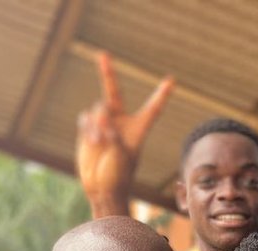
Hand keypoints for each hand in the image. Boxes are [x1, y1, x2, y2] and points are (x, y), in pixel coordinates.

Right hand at [76, 52, 173, 217]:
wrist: (101, 188)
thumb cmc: (118, 175)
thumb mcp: (120, 154)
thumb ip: (111, 131)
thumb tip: (98, 113)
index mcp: (138, 129)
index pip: (152, 109)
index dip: (161, 95)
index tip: (172, 80)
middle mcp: (121, 123)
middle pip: (114, 92)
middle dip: (107, 73)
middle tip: (102, 54)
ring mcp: (103, 124)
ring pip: (97, 108)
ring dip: (97, 123)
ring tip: (100, 142)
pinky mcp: (89, 130)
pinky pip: (85, 119)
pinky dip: (88, 128)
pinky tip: (92, 141)